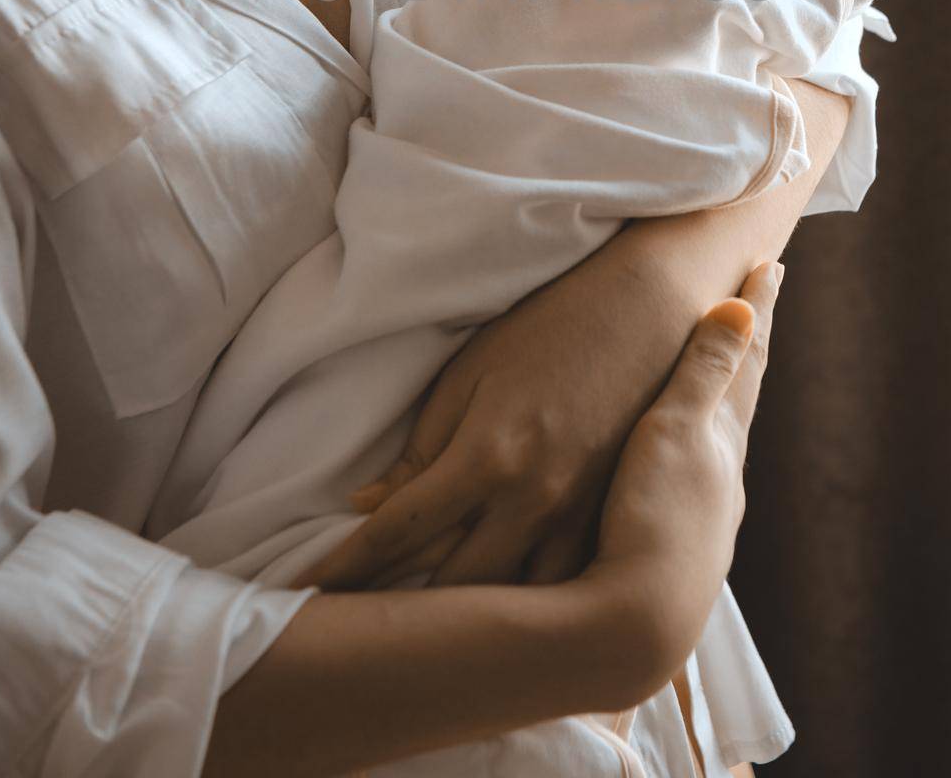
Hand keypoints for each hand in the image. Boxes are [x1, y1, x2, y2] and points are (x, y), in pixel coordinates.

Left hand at [293, 232, 739, 593]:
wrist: (648, 307)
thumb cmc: (550, 324)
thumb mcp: (472, 372)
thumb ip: (423, 446)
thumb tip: (369, 503)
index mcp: (487, 456)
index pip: (397, 531)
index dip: (346, 566)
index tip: (303, 591)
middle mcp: (530, 500)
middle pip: (448, 585)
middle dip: (393, 610)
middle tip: (347, 630)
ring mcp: (577, 517)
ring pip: (509, 603)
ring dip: (460, 624)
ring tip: (414, 643)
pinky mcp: (612, 520)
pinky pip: (562, 588)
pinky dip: (526, 613)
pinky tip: (499, 630)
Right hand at [584, 260, 780, 681]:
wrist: (636, 626)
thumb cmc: (652, 518)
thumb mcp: (674, 432)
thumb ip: (705, 372)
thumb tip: (743, 306)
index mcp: (724, 438)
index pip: (747, 360)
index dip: (758, 310)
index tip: (772, 265)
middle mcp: (724, 474)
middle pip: (742, 395)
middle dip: (748, 348)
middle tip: (758, 303)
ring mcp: (703, 514)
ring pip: (721, 439)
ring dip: (724, 398)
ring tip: (725, 373)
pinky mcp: (674, 546)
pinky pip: (695, 475)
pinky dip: (697, 445)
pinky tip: (682, 465)